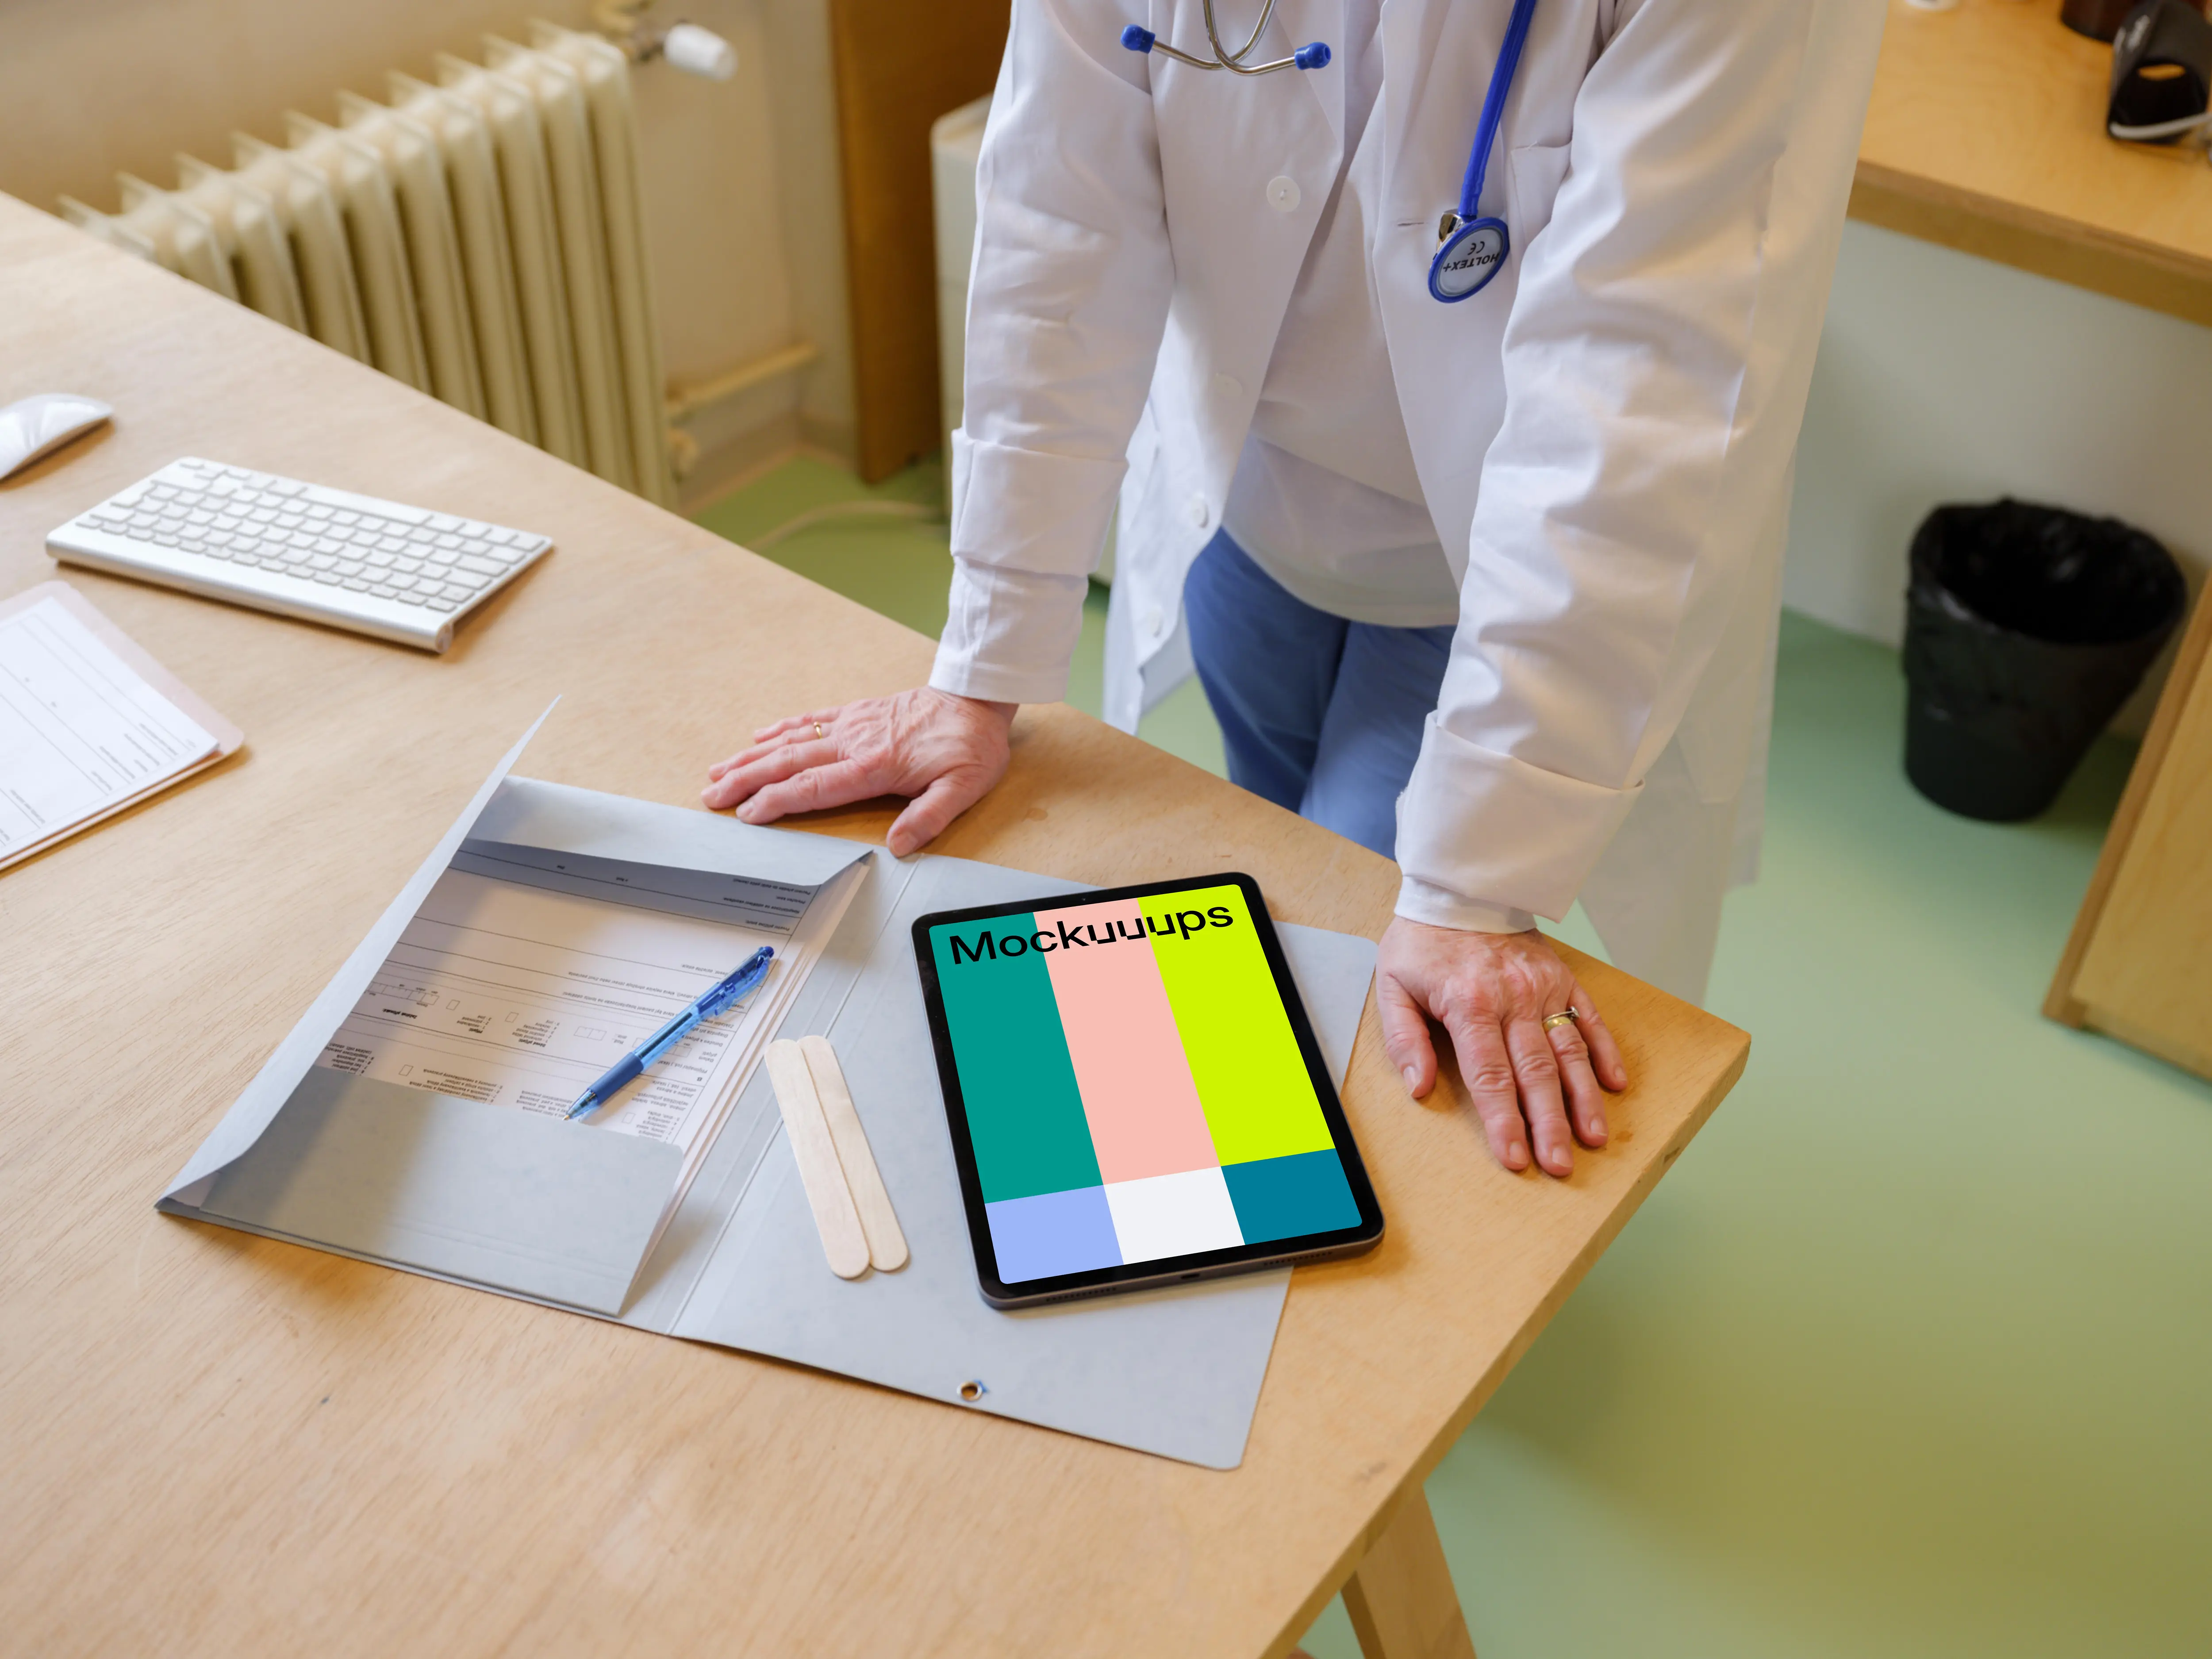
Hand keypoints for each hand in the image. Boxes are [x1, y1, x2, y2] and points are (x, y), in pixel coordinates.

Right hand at [701, 688, 1015, 856]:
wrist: (976, 699)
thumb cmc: (970, 746)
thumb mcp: (963, 789)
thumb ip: (929, 817)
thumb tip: (900, 845)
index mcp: (875, 766)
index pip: (814, 788)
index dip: (776, 801)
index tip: (747, 814)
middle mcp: (855, 742)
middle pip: (789, 763)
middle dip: (746, 780)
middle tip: (712, 796)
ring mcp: (853, 724)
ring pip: (792, 741)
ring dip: (752, 756)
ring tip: (718, 770)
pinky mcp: (857, 711)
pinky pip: (811, 719)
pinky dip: (782, 727)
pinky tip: (759, 735)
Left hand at [1375, 918, 1627, 1177]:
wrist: (1458, 888)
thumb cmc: (1422, 942)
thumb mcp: (1393, 986)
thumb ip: (1404, 1039)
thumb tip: (1418, 1087)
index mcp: (1469, 1004)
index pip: (1490, 1076)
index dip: (1504, 1122)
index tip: (1515, 1159)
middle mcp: (1513, 998)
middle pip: (1536, 1073)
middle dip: (1550, 1124)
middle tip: (1560, 1166)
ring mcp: (1543, 988)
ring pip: (1569, 1052)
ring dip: (1583, 1098)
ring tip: (1594, 1138)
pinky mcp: (1562, 977)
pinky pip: (1589, 1018)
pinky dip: (1605, 1052)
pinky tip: (1615, 1084)